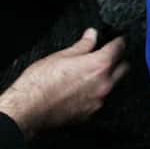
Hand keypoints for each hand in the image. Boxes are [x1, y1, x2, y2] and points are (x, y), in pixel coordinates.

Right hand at [0, 28, 128, 139]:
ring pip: (113, 85)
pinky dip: (95, 93)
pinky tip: (82, 90)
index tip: (117, 39)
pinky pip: (100, 100)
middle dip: (118, 60)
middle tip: (107, 55)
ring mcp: (98, 100)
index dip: (118, 41)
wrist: (26, 109)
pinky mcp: (90, 114)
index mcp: (99, 65)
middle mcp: (104, 83)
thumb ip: (82, 45)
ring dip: (107, 78)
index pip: (119, 48)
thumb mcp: (61, 55)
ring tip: (89, 74)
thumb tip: (92, 35)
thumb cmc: (39, 82)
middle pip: (123, 68)